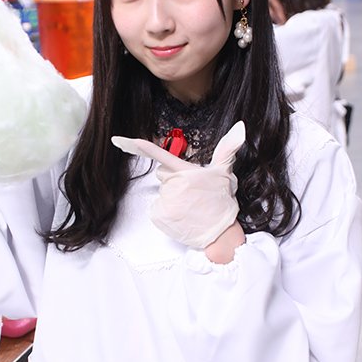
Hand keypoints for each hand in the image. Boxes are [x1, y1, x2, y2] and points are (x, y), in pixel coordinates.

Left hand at [111, 121, 245, 250]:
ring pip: (161, 192)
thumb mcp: (225, 173)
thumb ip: (228, 148)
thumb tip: (241, 127)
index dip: (140, 147)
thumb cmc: (221, 202)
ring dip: (173, 198)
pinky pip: (156, 208)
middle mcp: (174, 185)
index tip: (120, 141)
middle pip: (163, 175)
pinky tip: (181, 216)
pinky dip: (167, 212)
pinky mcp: (160, 215)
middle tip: (193, 193)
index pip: (160, 154)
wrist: (220, 234)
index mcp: (187, 171)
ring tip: (189, 206)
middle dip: (174, 181)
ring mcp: (166, 201)